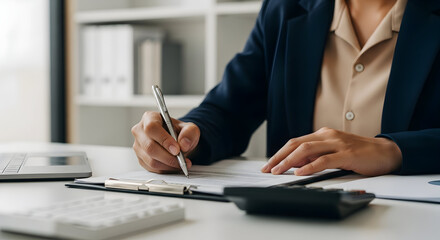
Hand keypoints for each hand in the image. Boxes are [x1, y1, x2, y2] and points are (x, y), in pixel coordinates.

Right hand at [131, 111, 199, 173]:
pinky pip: (152, 168)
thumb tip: (183, 144)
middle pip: (150, 147)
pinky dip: (165, 169)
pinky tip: (174, 166)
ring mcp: (139, 146)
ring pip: (151, 160)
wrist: (177, 140)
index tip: (177, 149)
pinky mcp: (141, 159)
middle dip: (168, 157)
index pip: (152, 128)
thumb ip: (189, 133)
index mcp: (150, 118)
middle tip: (182, 160)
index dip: (164, 140)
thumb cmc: (179, 132)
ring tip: (181, 163)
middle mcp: (140, 131)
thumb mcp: (189, 128)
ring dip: (168, 165)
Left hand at [261, 127, 401, 175]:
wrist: (385, 152)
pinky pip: (324, 160)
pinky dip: (310, 166)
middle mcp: (327, 135)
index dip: (279, 153)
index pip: (294, 142)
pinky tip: (300, 172)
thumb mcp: (333, 152)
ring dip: (289, 161)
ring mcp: (337, 143)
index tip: (268, 164)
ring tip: (278, 171)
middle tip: (267, 169)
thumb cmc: (358, 153)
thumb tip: (295, 163)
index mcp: (322, 134)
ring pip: (306, 150)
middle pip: (296, 144)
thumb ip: (315, 155)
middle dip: (279, 157)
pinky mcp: (347, 154)